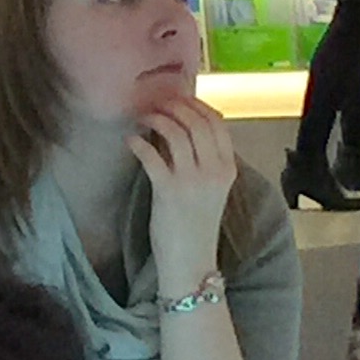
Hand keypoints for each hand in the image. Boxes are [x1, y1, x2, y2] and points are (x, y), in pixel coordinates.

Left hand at [129, 95, 238, 288]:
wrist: (191, 261)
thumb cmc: (196, 224)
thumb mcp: (211, 189)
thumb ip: (204, 160)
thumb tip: (181, 128)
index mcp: (228, 168)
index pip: (217, 123)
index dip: (196, 105)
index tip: (178, 98)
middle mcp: (215, 171)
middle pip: (197, 122)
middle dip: (175, 106)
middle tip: (156, 104)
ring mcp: (193, 181)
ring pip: (176, 133)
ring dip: (157, 119)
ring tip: (143, 117)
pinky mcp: (169, 191)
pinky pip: (152, 156)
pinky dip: (139, 143)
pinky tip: (131, 140)